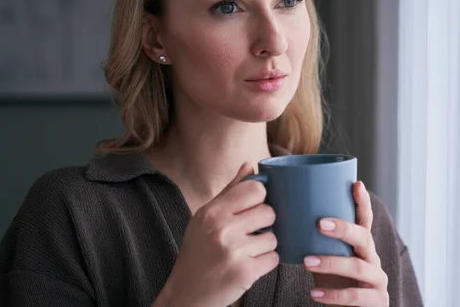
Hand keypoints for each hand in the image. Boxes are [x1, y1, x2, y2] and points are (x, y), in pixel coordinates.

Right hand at [153, 163, 278, 306]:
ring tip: (246, 251)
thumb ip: (230, 191)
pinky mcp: (245, 272)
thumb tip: (250, 165)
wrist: (186, 294)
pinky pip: (274, 258)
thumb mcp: (206, 217)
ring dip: (265, 246)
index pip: (256, 189)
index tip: (253, 208)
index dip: (260, 198)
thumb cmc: (197, 251)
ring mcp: (234, 251)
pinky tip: (248, 264)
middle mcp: (222, 229)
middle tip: (249, 233)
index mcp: (213, 211)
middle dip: (264, 224)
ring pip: (273, 237)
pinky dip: (265, 263)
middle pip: (269, 212)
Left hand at [304, 181, 388, 305]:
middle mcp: (373, 259)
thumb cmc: (335, 283)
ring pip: (357, 267)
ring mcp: (377, 280)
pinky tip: (315, 295)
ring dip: (331, 263)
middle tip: (319, 223)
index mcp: (362, 246)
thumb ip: (317, 243)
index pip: (365, 220)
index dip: (363, 202)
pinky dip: (333, 296)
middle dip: (343, 228)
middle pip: (363, 238)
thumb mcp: (328, 260)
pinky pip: (356, 297)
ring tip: (306, 262)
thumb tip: (287, 218)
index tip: (356, 184)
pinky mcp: (376, 302)